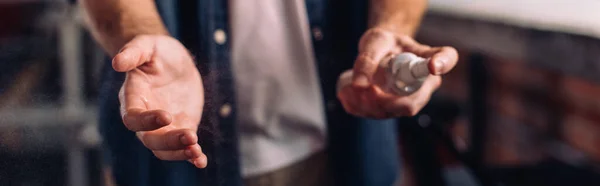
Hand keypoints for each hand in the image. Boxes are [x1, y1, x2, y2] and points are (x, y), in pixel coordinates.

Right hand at [113, 35, 206, 167]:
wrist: (175, 60)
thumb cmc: (156, 51)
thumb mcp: (147, 45)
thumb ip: (132, 52)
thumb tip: (116, 62)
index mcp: (132, 98)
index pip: (132, 117)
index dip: (147, 121)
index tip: (166, 116)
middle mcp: (145, 117)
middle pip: (150, 139)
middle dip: (169, 141)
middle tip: (190, 136)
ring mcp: (163, 126)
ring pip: (165, 148)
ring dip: (180, 152)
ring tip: (196, 151)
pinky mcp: (181, 127)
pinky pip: (183, 147)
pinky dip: (191, 156)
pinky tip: (201, 161)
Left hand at [337, 28, 457, 117]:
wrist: (379, 53)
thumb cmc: (384, 42)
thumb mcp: (375, 41)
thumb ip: (367, 58)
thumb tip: (359, 84)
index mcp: (429, 58)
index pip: (447, 59)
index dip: (443, 63)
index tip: (432, 65)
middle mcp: (424, 84)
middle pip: (411, 103)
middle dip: (383, 102)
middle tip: (363, 89)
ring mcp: (409, 100)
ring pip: (390, 112)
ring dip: (365, 105)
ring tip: (349, 87)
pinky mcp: (392, 110)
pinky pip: (376, 115)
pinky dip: (357, 107)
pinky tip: (346, 94)